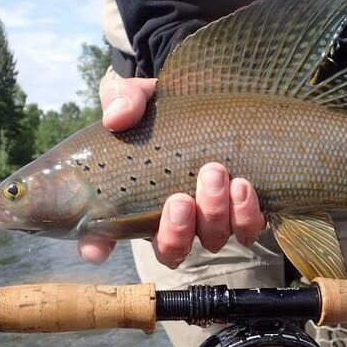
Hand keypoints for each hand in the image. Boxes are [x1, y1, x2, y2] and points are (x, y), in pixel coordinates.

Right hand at [78, 72, 265, 267]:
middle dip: (177, 229)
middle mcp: (172, 220)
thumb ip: (123, 100)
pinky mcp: (242, 213)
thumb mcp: (139, 97)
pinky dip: (246, 214)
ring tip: (217, 176)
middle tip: (180, 198)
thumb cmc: (165, 109)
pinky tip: (243, 186)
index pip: (106, 238)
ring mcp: (209, 220)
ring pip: (211, 241)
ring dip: (213, 215)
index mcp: (135, 201)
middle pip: (171, 247)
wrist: (210, 102)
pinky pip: (248, 229)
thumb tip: (117, 118)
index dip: (99, 247)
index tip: (97, 249)